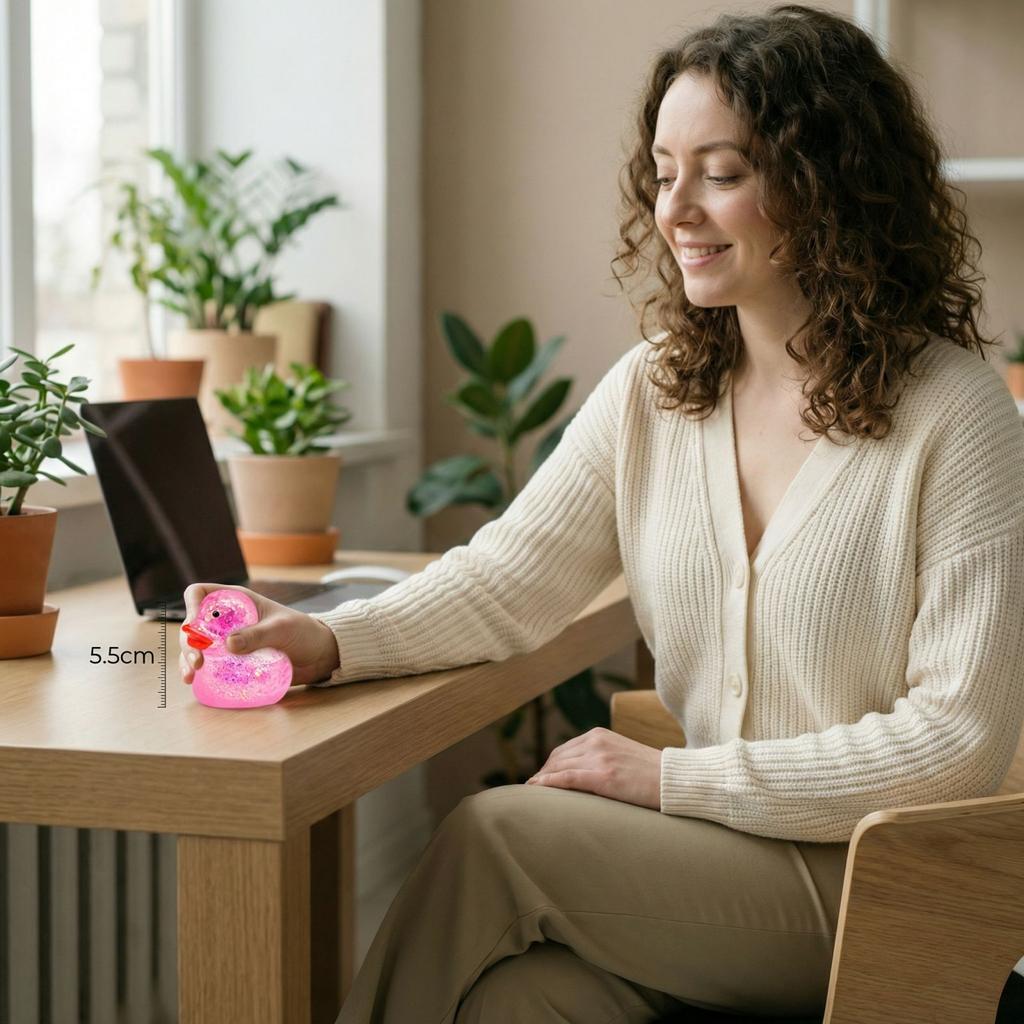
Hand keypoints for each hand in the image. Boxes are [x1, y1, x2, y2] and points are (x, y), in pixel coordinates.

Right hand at [178, 582, 340, 687]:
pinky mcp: (232, 661)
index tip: (194, 626)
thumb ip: (258, 635)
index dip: (191, 606)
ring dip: (187, 659)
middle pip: (193, 625)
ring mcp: (228, 641)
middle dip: (188, 642)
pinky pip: (209, 665)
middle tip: (197, 663)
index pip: (201, 594)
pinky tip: (195, 683)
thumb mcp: (282, 629)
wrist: (319, 655)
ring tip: (191, 676)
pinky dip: (198, 672)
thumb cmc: (303, 632)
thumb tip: (228, 644)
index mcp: (237, 601)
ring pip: (196, 646)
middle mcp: (227, 619)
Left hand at [525, 727, 661, 810]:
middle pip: (557, 758)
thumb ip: (600, 758)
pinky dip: (548, 783)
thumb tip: (582, 775)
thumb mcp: (621, 755)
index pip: (564, 750)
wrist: (674, 779)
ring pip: (558, 768)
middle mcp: (596, 742)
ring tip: (531, 795)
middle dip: (543, 775)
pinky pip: (567, 778)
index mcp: (599, 735)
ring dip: (541, 781)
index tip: (540, 781)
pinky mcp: (604, 776)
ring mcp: (599, 758)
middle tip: (532, 791)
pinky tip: (535, 790)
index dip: (549, 767)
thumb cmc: (651, 774)